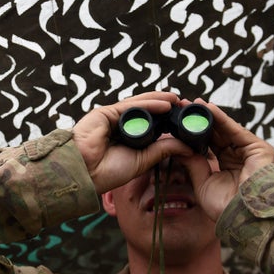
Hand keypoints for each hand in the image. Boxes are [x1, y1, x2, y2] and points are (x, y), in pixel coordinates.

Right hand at [72, 92, 194, 192]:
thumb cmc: (108, 172)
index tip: (185, 120)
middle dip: (165, 108)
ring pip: (140, 105)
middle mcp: (122, 126)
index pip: (152, 125)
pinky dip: (149, 104)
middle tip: (184, 105)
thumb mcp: (143, 160)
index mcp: (129, 138)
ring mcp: (113, 117)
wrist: (84, 173)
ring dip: (160, 101)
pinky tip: (165, 104)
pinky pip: (131, 106)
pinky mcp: (106, 112)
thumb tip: (188, 147)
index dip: (168, 121)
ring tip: (177, 100)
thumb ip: (163, 150)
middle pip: (147, 112)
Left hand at [181, 99, 273, 220]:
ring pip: (225, 130)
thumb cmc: (226, 207)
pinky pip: (235, 130)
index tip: (177, 123)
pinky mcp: (258, 147)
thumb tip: (179, 147)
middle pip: (216, 134)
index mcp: (226, 167)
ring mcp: (249, 152)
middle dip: (199, 121)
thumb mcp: (203, 183)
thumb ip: (193, 164)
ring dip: (208, 116)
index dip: (193, 134)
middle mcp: (238, 157)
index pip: (208, 145)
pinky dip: (221, 118)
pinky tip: (207, 108)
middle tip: (181, 107)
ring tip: (191, 104)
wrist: (246, 217)